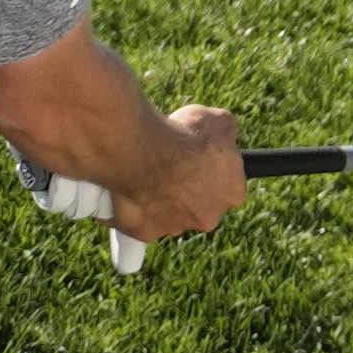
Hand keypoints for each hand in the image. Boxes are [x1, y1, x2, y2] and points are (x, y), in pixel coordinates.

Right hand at [5, 77, 250, 237]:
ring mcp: (173, 227)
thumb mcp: (217, 120)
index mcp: (231, 192)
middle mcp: (206, 218)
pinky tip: (121, 187)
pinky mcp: (142, 232)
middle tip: (168, 162)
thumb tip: (224, 134)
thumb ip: (225, 132)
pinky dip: (128, 206)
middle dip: (185, 186)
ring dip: (157, 196)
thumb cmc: (181, 134)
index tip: (196, 155)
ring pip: (165, 213)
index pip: (227, 185)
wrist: (141, 151)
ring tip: (143, 169)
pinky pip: (135, 219)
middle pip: (197, 204)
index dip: (211, 168)